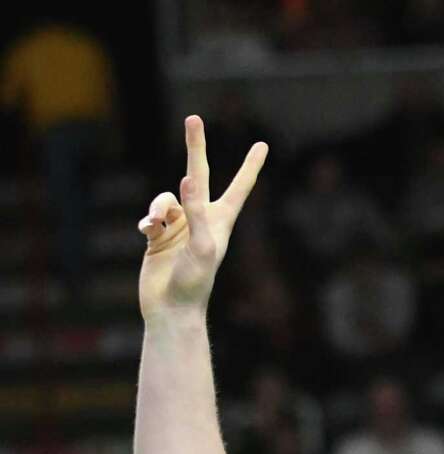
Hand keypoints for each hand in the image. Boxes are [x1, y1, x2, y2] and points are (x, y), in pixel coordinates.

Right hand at [137, 115, 267, 320]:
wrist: (170, 310)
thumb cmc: (194, 283)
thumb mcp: (201, 247)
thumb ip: (196, 213)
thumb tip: (188, 179)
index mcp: (221, 223)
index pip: (239, 188)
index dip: (250, 167)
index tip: (262, 145)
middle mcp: (201, 220)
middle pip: (199, 175)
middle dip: (195, 147)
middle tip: (192, 118)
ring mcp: (179, 226)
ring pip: (165, 197)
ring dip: (157, 206)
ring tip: (155, 225)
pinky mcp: (159, 236)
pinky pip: (150, 215)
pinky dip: (147, 220)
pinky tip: (146, 234)